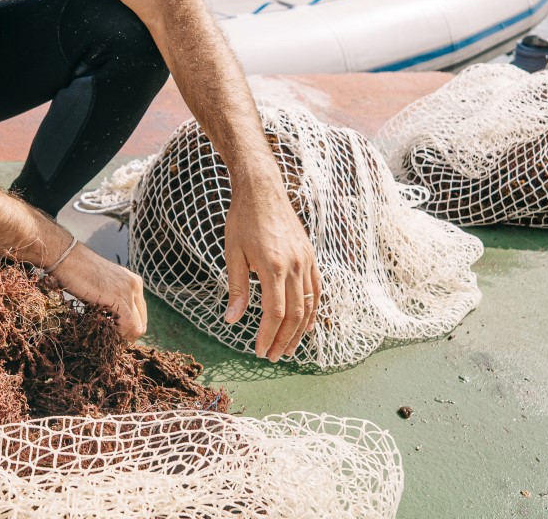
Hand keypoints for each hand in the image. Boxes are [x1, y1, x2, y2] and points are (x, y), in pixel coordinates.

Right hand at [50, 243, 147, 341]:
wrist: (68, 259)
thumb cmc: (79, 273)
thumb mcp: (103, 286)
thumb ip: (113, 300)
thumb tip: (112, 322)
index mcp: (134, 283)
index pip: (141, 314)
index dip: (130, 329)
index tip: (115, 337)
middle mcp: (135, 286)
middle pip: (142, 322)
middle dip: (128, 336)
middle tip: (112, 342)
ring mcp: (128, 291)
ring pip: (137, 327)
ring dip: (123, 337)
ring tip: (107, 340)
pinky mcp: (118, 297)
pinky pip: (128, 324)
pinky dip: (118, 333)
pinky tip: (106, 333)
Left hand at [223, 192, 318, 361]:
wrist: (262, 190)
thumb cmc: (243, 220)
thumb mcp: (233, 253)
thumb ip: (236, 288)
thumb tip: (231, 320)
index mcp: (273, 266)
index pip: (275, 312)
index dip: (268, 336)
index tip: (259, 351)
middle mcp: (295, 265)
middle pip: (295, 314)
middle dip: (284, 340)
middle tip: (273, 357)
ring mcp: (306, 261)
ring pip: (309, 305)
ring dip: (300, 331)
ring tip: (289, 349)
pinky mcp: (311, 256)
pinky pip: (317, 290)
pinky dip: (313, 311)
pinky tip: (306, 325)